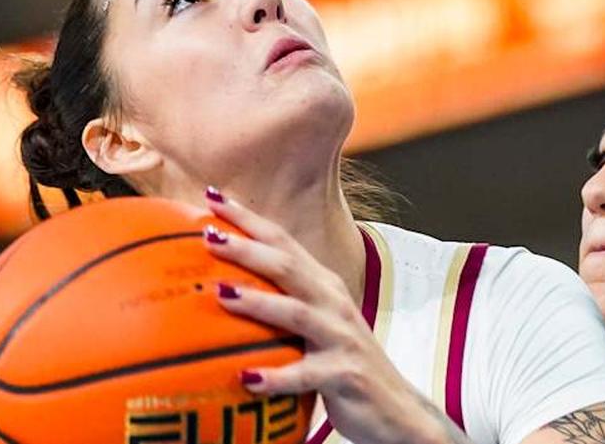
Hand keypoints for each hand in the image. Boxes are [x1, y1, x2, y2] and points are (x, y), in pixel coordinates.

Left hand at [202, 187, 459, 443]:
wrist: (396, 409)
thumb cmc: (341, 365)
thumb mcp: (315, 328)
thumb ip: (280, 307)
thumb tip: (217, 294)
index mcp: (323, 287)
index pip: (283, 243)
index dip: (249, 218)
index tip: (212, 196)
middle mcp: (334, 304)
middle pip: (288, 267)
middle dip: (248, 247)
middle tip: (208, 235)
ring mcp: (342, 337)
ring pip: (297, 313)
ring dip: (258, 302)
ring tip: (220, 294)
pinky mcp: (346, 374)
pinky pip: (307, 374)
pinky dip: (277, 376)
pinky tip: (247, 379)